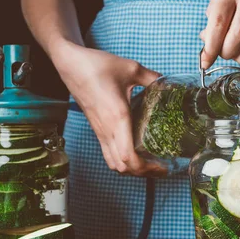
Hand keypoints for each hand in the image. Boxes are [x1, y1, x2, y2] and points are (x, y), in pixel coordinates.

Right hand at [54, 43, 165, 176]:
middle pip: (123, 167)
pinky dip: (122, 161)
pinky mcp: (97, 130)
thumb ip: (153, 77)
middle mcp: (107, 130)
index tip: (162, 166)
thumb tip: (168, 82)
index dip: (145, 168)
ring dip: (132, 169)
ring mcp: (100, 132)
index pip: (128, 157)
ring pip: (114, 164)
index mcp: (118, 118)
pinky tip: (135, 152)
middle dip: (143, 173)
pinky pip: (109, 154)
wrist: (70, 65)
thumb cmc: (97, 66)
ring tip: (150, 164)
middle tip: (162, 168)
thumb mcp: (131, 68)